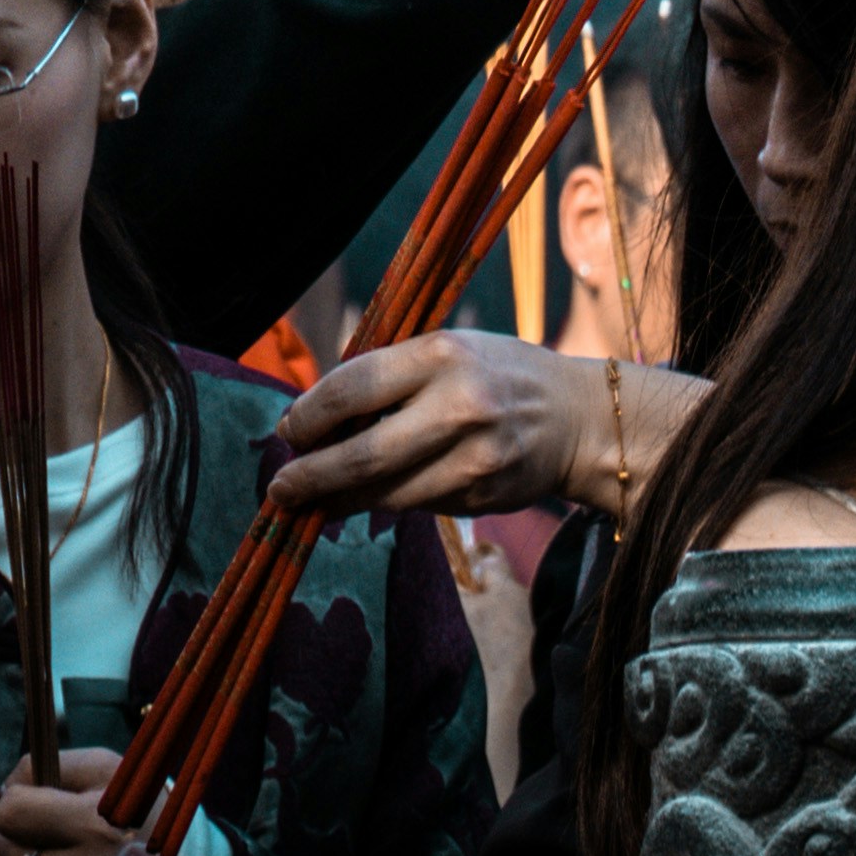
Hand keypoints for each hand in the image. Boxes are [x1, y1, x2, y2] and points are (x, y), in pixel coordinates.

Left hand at [263, 321, 691, 529]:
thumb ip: (390, 376)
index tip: (285, 430)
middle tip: (279, 487)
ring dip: (338, 499)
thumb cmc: (498, 374)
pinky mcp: (481, 497)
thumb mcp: (447, 350)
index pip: (356, 385)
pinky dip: (379, 505)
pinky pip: (415, 506)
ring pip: (386, 491)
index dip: (310, 414)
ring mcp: (472, 458)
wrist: (576, 419)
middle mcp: (458, 405)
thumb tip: (317, 416)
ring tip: (307, 499)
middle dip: (311, 475)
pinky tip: (356, 502)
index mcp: (441, 353)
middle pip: (363, 452)